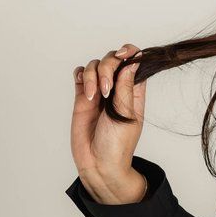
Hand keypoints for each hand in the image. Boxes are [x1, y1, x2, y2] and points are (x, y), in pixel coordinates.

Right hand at [70, 41, 147, 201]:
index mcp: (134, 90)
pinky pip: (81, 75)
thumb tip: (132, 62)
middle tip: (106, 90)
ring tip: (94, 96)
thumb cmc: (118, 144)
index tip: (124, 55)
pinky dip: (82, 76)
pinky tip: (85, 91)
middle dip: (108, 66)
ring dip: (94, 75)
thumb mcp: (126, 115)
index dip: (129, 52)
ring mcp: (99, 91)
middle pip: (113, 59)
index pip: (134, 61)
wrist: (98, 164)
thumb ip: (126, 88)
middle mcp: (117, 87)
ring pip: (95, 65)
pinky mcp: (83, 96)